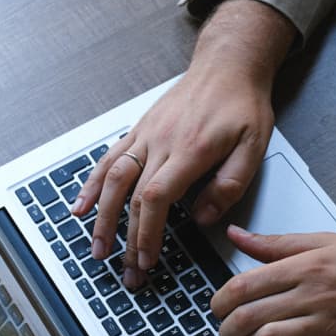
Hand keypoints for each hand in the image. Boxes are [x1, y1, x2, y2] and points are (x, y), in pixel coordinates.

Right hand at [71, 0, 295, 286]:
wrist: (227, 65)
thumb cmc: (242, 105)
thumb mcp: (254, 147)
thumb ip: (230, 184)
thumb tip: (202, 217)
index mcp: (190, 150)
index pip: (156, 198)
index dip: (146, 232)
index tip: (146, 259)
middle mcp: (160, 142)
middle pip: (131, 196)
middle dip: (125, 239)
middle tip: (125, 271)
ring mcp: (145, 135)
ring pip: (112, 179)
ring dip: (101, 217)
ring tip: (96, 248)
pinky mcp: (139, 131)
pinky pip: (109, 158)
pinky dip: (91, 184)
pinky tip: (81, 205)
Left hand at [211, 227, 335, 335]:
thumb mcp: (328, 243)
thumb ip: (279, 244)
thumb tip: (238, 237)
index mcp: (309, 265)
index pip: (245, 284)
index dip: (220, 302)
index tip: (218, 309)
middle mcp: (317, 294)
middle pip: (251, 316)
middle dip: (228, 332)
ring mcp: (331, 326)